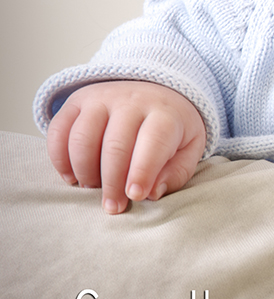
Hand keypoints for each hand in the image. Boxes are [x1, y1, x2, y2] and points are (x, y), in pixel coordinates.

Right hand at [46, 81, 205, 214]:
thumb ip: (176, 172)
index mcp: (165, 113)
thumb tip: (152, 193)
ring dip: (85, 172)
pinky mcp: (78, 101)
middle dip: (112, 183)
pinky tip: (72, 176)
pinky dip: (60, 159)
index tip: (136, 196)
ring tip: (93, 188)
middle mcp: (133, 101)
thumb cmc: (172, 129)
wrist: (156, 92)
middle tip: (114, 206)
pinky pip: (58, 130)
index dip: (143, 172)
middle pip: (115, 145)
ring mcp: (102, 98)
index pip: (154, 141)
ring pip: (82, 138)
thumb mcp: (189, 148)